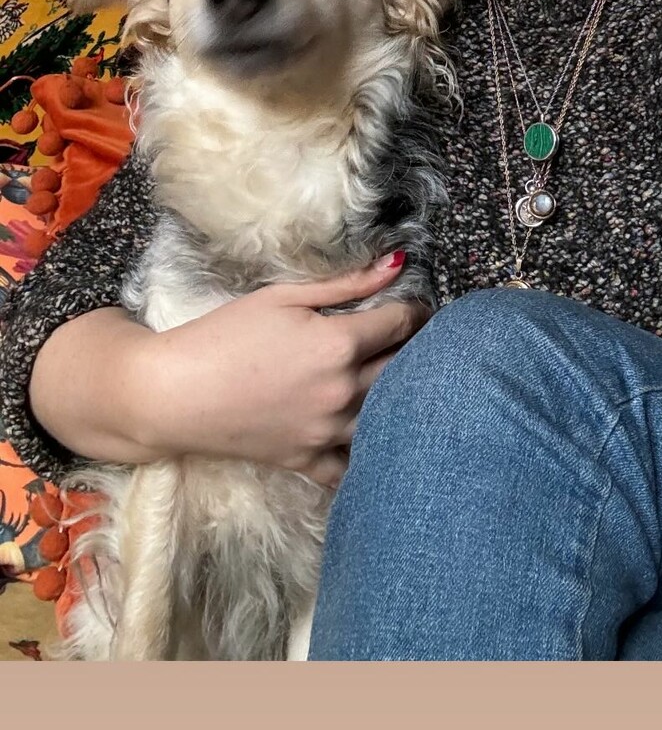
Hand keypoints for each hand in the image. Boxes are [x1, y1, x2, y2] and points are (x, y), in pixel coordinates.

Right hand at [139, 256, 430, 487]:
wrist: (174, 393)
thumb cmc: (223, 335)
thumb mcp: (283, 296)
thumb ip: (346, 283)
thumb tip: (397, 264)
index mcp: (339, 345)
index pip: (402, 324)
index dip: (416, 311)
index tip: (419, 308)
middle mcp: (342, 392)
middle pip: (405, 370)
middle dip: (418, 352)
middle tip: (418, 342)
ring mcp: (327, 432)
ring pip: (388, 417)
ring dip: (400, 398)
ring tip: (403, 384)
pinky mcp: (307, 461)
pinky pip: (352, 466)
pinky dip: (368, 455)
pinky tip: (376, 440)